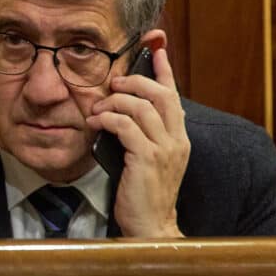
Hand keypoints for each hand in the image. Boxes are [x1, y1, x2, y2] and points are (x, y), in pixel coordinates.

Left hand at [85, 48, 190, 237]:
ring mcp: (164, 149)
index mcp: (179, 138)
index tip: (155, 48)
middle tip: (113, 83)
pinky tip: (96, 122)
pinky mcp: (147, 159)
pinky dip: (109, 119)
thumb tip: (119, 112)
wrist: (151, 226)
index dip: (164, 70)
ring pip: (142, 106)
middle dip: (134, 81)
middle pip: (161, 94)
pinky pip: (126, 126)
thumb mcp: (145, 160)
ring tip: (97, 108)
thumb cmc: (142, 194)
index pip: (174, 95)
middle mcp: (177, 140)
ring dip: (115, 101)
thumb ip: (140, 135)